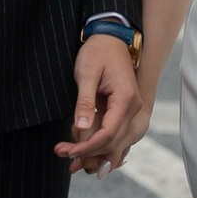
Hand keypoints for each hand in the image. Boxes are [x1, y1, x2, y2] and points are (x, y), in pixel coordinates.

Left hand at [60, 28, 150, 174]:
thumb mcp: (86, 74)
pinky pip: (115, 135)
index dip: (88, 146)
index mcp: (125, 99)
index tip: (68, 151)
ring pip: (115, 142)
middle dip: (88, 153)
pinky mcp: (123, 111)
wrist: (110, 38)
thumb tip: (80, 129)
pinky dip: (100, 146)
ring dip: (94, 153)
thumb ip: (84, 102)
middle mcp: (133, 107)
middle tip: (63, 155)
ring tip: (69, 159)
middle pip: (113, 142)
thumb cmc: (97, 52)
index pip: (108, 133)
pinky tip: (84, 154)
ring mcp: (130, 110)